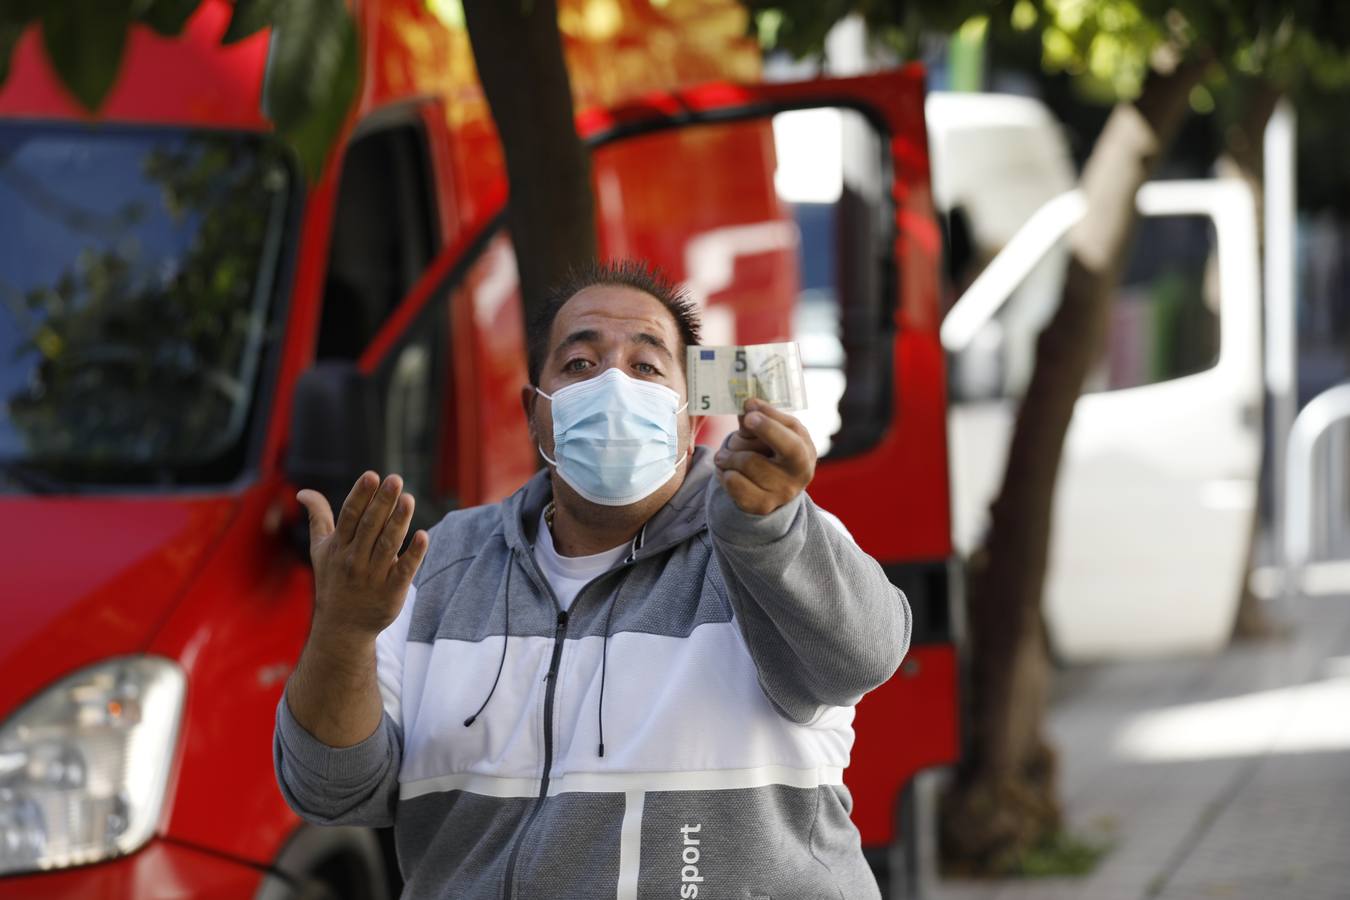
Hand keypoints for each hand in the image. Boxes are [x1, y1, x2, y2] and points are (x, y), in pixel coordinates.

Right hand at [296, 471, 428, 640]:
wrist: (342, 627)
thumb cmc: (333, 580)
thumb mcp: (321, 549)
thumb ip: (318, 518)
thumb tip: (302, 491)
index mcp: (339, 546)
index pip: (350, 516)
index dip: (360, 496)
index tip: (372, 476)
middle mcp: (354, 560)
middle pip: (370, 526)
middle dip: (382, 502)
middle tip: (395, 479)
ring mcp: (373, 576)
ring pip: (387, 545)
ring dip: (398, 522)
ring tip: (409, 499)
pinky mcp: (391, 592)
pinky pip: (404, 571)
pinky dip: (413, 554)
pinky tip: (423, 535)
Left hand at [713, 398, 815, 514]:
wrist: (776, 486)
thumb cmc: (774, 450)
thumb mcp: (774, 430)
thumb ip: (761, 416)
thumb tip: (749, 405)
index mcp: (805, 451)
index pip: (790, 442)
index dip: (768, 427)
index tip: (749, 414)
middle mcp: (797, 476)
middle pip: (756, 459)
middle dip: (739, 444)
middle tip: (731, 438)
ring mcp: (780, 494)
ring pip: (742, 467)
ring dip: (727, 456)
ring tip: (725, 455)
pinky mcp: (761, 505)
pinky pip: (733, 483)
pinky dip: (725, 473)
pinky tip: (729, 471)